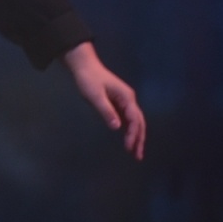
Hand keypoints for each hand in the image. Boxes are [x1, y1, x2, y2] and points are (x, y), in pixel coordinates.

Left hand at [62, 42, 145, 159]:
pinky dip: (129, 129)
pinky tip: (127, 138)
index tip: (129, 147)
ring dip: (135, 136)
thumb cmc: (88, 79)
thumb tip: (117, 127)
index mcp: (127, 97)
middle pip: (138, 122)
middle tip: (138, 156)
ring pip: (134, 121)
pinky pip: (127, 118)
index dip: (133, 134)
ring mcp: (124, 100)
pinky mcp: (118, 101)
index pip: (134, 120)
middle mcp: (129, 99)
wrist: (83, 65)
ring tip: (135, 152)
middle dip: (139, 139)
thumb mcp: (95, 96)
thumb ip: (106, 111)